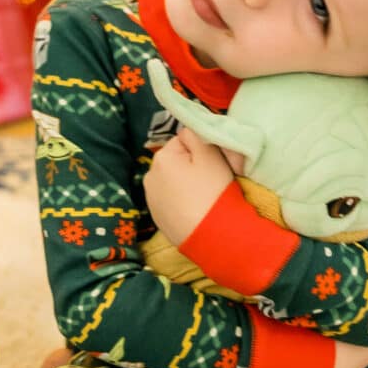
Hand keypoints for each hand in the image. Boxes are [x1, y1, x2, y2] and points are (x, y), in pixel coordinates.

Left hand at [142, 128, 234, 246]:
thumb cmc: (213, 192)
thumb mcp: (211, 155)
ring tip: (205, 198)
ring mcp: (151, 199)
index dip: (204, 150)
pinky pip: (172, 200)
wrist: (213, 238)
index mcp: (161, 158)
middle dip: (193, 167)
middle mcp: (150, 176)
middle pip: (178, 161)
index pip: (185, 141)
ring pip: (174, 181)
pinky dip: (183, 201)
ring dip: (187, 184)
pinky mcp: (157, 217)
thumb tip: (189, 129)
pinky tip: (196, 211)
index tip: (218, 164)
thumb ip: (197, 134)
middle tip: (213, 182)